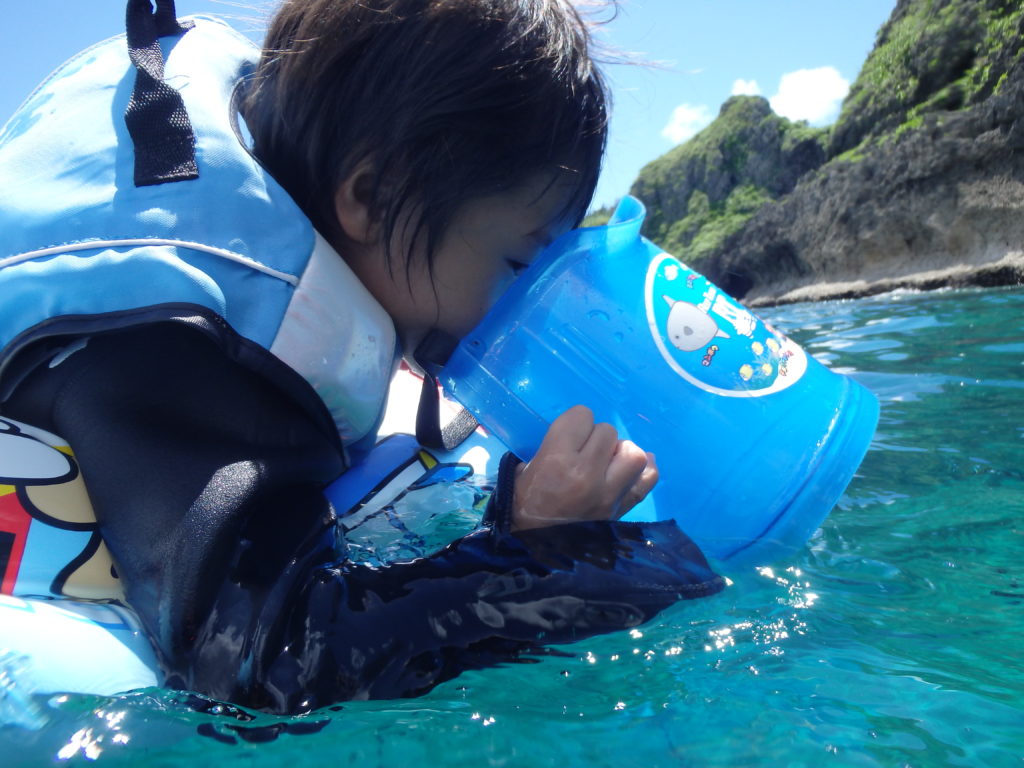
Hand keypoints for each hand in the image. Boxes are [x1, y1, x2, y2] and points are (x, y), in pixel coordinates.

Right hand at [511, 405, 657, 530]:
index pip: (582, 415)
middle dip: (595, 438)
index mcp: (556, 460)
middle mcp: (586, 474)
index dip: (575, 423)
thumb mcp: (526, 468)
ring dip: (620, 452)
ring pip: (632, 453)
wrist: (531, 549)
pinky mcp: (621, 510)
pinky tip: (636, 466)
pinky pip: (646, 481)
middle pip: (607, 431)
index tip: (568, 436)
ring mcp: (608, 494)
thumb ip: (555, 445)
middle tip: (583, 453)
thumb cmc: (523, 505)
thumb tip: (581, 436)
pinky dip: (646, 469)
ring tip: (607, 462)